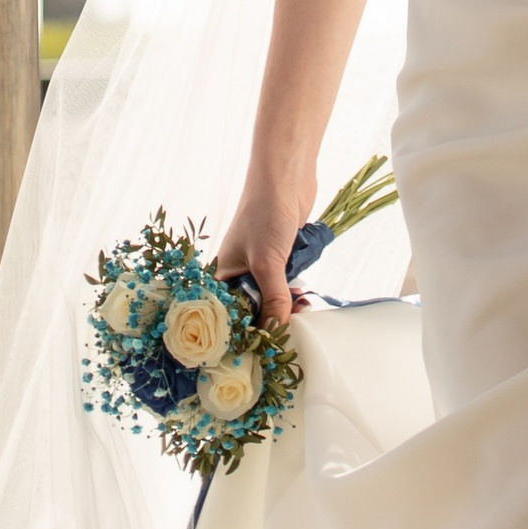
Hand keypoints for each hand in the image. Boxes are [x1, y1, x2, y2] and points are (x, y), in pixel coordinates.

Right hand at [215, 176, 307, 326]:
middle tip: (287, 336)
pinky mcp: (280, 256)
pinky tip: (305, 300)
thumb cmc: (264, 214)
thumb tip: (277, 332)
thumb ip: (273, 299)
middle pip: (252, 309)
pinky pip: (285, 283)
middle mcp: (238, 272)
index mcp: (222, 274)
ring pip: (272, 297)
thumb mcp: (267, 263)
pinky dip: (295, 292)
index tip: (260, 352)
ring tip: (301, 314)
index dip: (243, 333)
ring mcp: (260, 264)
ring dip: (286, 307)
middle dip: (269, 321)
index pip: (228, 315)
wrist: (286, 176)